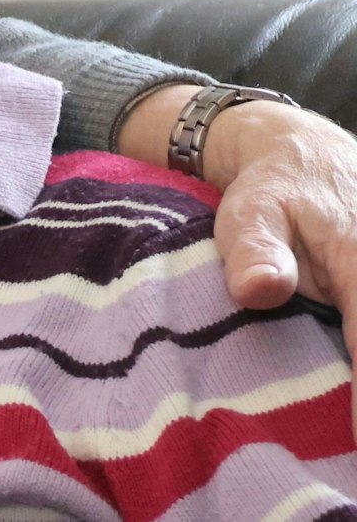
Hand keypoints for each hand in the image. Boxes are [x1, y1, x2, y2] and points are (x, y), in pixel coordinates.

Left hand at [122, 85, 356, 428]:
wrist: (307, 156)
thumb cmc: (274, 192)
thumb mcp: (251, 212)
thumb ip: (256, 252)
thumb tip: (260, 290)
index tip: (354, 434)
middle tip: (345, 441)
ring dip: (355, 367)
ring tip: (342, 433)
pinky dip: (355, 354)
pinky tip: (342, 399)